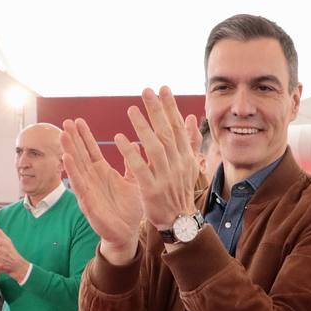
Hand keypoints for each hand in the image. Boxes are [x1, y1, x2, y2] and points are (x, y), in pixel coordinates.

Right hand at [61, 117, 143, 261]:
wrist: (127, 234)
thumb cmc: (129, 210)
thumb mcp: (134, 182)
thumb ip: (133, 164)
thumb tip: (135, 143)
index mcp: (103, 173)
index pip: (91, 150)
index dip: (84, 136)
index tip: (78, 120)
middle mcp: (93, 179)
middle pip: (80, 155)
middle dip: (73, 139)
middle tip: (65, 121)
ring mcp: (88, 191)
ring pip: (76, 167)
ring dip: (69, 151)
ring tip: (62, 135)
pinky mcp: (88, 203)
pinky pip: (78, 185)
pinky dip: (72, 172)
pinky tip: (66, 159)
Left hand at [116, 87, 199, 230]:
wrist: (179, 221)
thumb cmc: (179, 191)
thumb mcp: (188, 165)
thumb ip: (189, 141)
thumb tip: (191, 117)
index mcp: (185, 157)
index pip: (177, 127)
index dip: (171, 107)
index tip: (163, 88)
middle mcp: (177, 164)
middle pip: (166, 133)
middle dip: (157, 110)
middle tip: (146, 91)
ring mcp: (165, 177)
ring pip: (155, 148)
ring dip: (143, 127)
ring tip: (131, 109)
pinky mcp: (151, 190)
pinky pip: (140, 168)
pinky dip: (130, 153)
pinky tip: (119, 138)